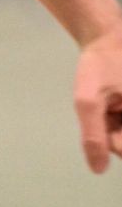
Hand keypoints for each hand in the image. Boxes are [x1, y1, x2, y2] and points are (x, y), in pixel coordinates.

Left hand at [73, 26, 121, 172]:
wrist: (108, 37)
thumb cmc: (100, 65)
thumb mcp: (88, 100)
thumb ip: (93, 136)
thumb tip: (98, 169)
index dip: (112, 139)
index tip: (108, 113)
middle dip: (113, 131)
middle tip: (109, 104)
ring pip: (121, 135)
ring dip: (113, 124)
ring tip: (111, 99)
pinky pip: (121, 126)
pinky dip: (115, 118)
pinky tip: (113, 102)